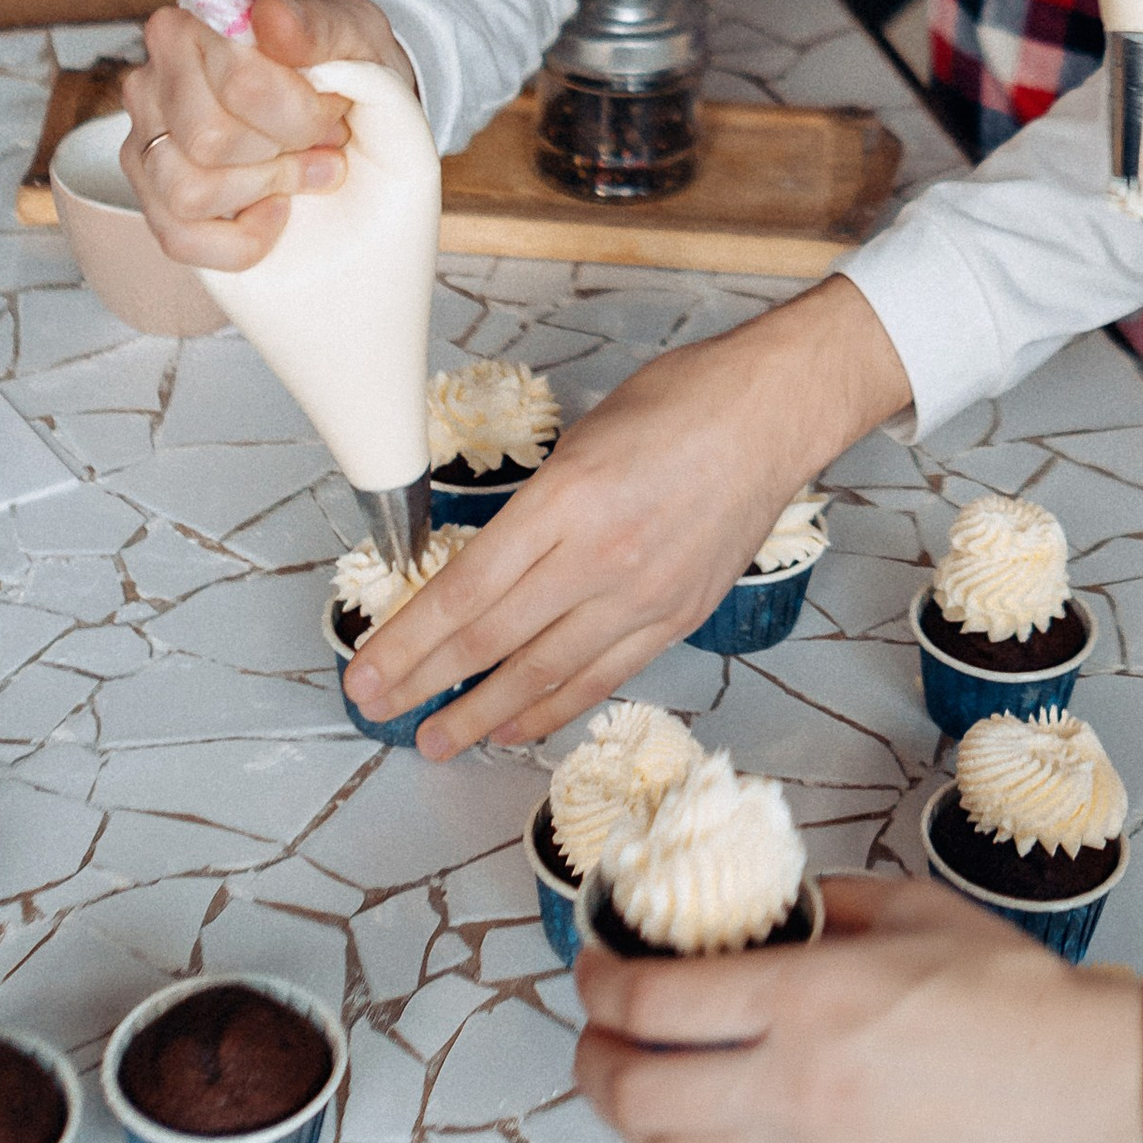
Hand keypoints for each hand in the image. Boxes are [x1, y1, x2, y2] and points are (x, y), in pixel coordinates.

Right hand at [119, 0, 417, 273]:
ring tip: (304, 169)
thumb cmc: (355, 76)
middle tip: (323, 138)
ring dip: (266, 189)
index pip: (235, 78)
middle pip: (208, 137)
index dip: (297, 107)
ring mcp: (149, 138)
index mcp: (205, 19)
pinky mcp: (156, 201)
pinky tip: (275, 211)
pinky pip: (178, 238)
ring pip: (188, 189)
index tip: (334, 104)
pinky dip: (242, 239)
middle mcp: (159, 73)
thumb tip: (269, 16)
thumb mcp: (363, 39)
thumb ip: (322, 26)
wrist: (366, 137)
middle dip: (286, 148)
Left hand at [343, 274, 910, 754]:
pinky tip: (515, 725)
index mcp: (567, 499)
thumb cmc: (681, 402)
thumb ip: (535, 505)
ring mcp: (643, 595)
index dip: (410, 639)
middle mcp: (601, 557)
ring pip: (545, 672)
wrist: (773, 414)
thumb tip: (483, 560)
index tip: (369, 666)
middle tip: (377, 707)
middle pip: (493, 638)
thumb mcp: (583, 436)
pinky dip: (554, 707)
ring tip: (438, 739)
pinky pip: (603, 676)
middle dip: (426, 681)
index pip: (467, 589)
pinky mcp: (677, 617)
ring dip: (482, 712)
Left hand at [575, 874, 1142, 1142]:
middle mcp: (792, 1086)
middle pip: (634, 1091)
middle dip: (592, 1055)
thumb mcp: (912, 909)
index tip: (596, 966)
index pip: (655, 1004)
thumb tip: (766, 905)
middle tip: (600, 1027)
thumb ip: (827, 904)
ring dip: (630, 1120)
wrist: (1083, 1090)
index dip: (600, 981)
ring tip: (639, 1083)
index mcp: (810, 1000)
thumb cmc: (1011, 997)